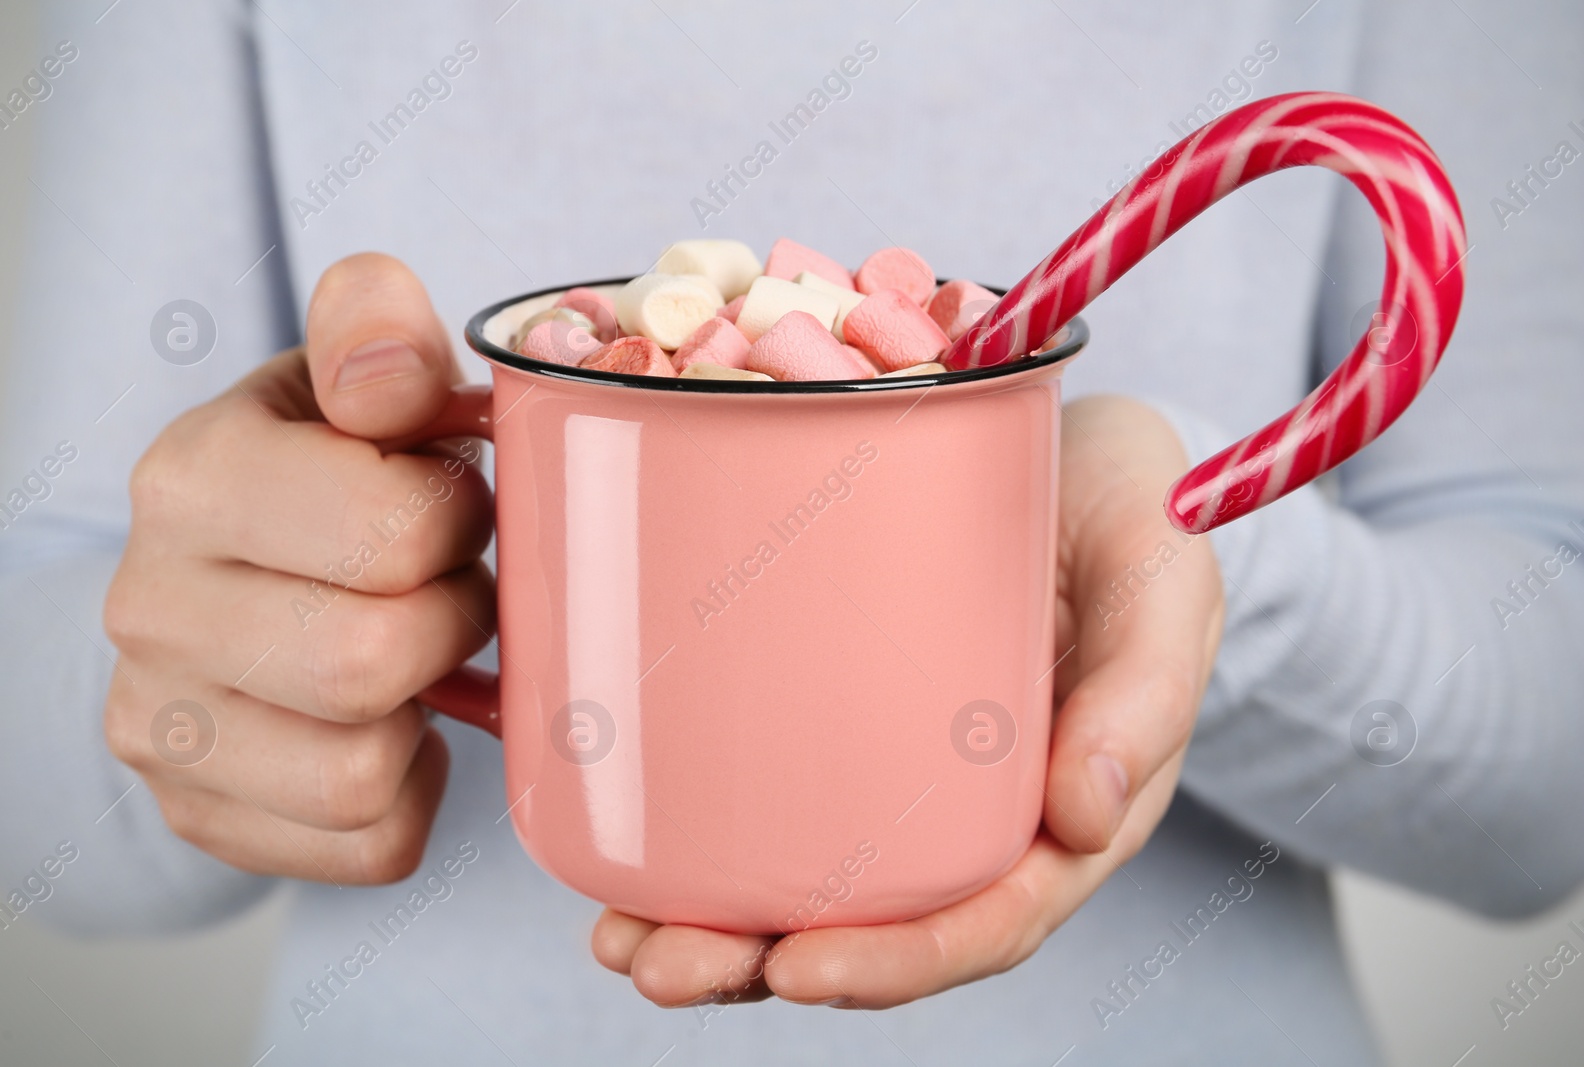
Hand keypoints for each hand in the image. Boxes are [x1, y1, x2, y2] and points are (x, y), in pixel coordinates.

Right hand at [103, 254, 493, 882]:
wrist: (227, 579)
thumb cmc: (323, 473)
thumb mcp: (349, 382)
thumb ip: (379, 338)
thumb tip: (393, 363)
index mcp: (191, 478)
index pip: (396, 529)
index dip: (461, 519)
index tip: (448, 504)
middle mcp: (150, 608)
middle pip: (375, 660)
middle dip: (452, 620)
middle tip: (450, 587)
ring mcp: (163, 727)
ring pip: (363, 772)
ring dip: (428, 713)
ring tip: (419, 655)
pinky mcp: (202, 816)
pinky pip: (371, 843)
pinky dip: (415, 792)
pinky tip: (396, 726)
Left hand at [591, 395, 1223, 1007]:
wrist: (1081, 450)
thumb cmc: (1135, 520)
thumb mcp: (1163, 588)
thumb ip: (1146, 692)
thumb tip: (1090, 818)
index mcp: (1065, 812)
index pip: (986, 920)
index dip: (898, 962)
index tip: (799, 966)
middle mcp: (979, 812)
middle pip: (878, 924)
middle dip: (764, 965)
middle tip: (659, 967)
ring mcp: (909, 768)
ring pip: (815, 878)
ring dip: (716, 926)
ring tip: (620, 939)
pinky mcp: (854, 710)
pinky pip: (784, 792)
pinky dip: (705, 832)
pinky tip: (632, 835)